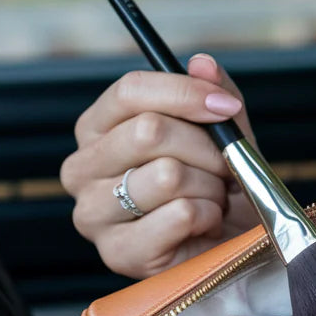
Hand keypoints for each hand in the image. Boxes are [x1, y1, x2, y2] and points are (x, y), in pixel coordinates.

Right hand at [60, 53, 258, 279]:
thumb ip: (213, 94)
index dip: (184, 93)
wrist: (233, 246)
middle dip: (205, 149)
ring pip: (167, 174)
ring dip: (209, 186)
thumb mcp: (223, 133)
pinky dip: (208, 216)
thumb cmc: (220, 187)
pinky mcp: (117, 253)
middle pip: (148, 130)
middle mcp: (82, 168)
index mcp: (99, 129)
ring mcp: (92, 214)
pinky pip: (180, 214)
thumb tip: (202, 63)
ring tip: (210, 198)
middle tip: (222, 168)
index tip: (225, 106)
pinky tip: (203, 224)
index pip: (130, 90)